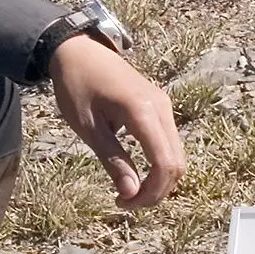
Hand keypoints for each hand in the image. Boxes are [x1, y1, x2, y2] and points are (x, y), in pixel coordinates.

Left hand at [50, 34, 184, 208]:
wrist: (79, 50)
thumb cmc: (77, 86)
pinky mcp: (160, 107)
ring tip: (128, 190)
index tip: (123, 203)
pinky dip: (158, 165)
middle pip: (177, 164)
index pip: (164, 164)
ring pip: (176, 156)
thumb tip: (132, 193)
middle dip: (156, 191)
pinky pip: (169, 144)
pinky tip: (134, 170)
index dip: (150, 192)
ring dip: (158, 180)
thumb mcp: (89, 128)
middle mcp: (162, 108)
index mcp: (143, 112)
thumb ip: (113, 160)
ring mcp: (164, 106)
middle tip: (124, 202)